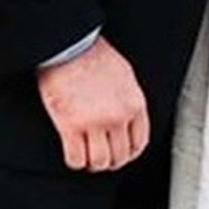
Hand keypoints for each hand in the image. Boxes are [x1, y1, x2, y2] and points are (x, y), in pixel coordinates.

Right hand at [37, 37, 149, 171]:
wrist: (69, 44)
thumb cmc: (93, 54)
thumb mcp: (124, 74)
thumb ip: (128, 100)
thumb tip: (127, 119)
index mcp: (134, 104)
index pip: (139, 143)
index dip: (130, 153)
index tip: (122, 154)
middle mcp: (118, 116)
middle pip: (120, 156)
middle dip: (111, 161)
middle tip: (102, 158)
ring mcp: (94, 123)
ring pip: (99, 162)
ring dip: (93, 164)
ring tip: (87, 158)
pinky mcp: (70, 126)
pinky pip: (75, 158)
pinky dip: (75, 161)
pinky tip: (73, 155)